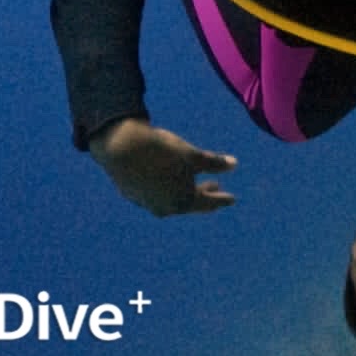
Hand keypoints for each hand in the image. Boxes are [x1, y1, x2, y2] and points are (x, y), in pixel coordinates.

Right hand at [89, 118, 237, 217]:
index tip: (232, 199)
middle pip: (190, 202)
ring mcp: (147, 203)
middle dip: (204, 194)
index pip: (208, 202)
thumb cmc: (162, 151)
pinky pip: (157, 194)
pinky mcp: (134, 194)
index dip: (221, 199)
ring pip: (172, 199)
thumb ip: (214, 163)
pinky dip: (168, 187)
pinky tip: (168, 178)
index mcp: (182, 201)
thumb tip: (234, 164)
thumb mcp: (193, 155)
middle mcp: (165, 208)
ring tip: (193, 181)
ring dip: (185, 190)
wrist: (121, 147)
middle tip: (215, 186)